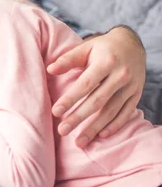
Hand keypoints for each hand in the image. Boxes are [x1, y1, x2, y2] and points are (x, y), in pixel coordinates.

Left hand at [48, 26, 145, 146]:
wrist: (132, 44)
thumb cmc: (102, 48)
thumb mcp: (85, 48)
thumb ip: (68, 59)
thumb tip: (49, 70)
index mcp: (106, 62)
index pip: (85, 84)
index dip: (70, 99)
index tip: (56, 112)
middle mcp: (120, 75)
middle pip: (98, 101)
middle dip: (79, 118)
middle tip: (62, 131)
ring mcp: (131, 87)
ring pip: (111, 111)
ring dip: (94, 128)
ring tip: (79, 141)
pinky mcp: (137, 95)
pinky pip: (126, 113)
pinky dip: (114, 125)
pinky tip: (100, 135)